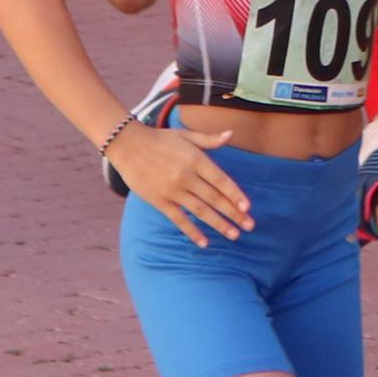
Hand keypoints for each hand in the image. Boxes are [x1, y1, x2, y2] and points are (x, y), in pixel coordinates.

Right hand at [109, 119, 256, 242]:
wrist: (127, 145)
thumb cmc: (160, 139)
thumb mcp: (186, 135)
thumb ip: (209, 140)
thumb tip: (231, 134)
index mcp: (196, 160)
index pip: (221, 181)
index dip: (235, 195)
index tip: (248, 207)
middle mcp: (186, 176)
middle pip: (215, 198)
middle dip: (234, 213)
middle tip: (250, 226)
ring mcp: (172, 190)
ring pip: (200, 211)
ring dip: (218, 224)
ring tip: (234, 235)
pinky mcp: (159, 201)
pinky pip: (179, 219)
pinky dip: (192, 232)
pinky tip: (204, 243)